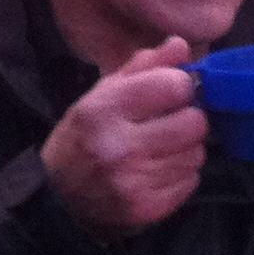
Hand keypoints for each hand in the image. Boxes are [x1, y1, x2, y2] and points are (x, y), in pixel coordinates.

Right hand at [40, 37, 206, 234]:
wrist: (57, 199)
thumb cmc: (83, 139)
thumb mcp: (100, 95)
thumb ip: (143, 68)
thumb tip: (181, 45)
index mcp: (104, 110)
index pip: (174, 86)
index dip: (180, 87)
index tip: (172, 93)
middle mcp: (120, 147)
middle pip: (194, 123)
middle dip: (189, 120)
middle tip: (172, 123)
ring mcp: (134, 182)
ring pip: (196, 154)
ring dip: (185, 149)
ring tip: (162, 149)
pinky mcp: (147, 209)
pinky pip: (190, 182)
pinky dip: (181, 175)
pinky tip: (158, 172)